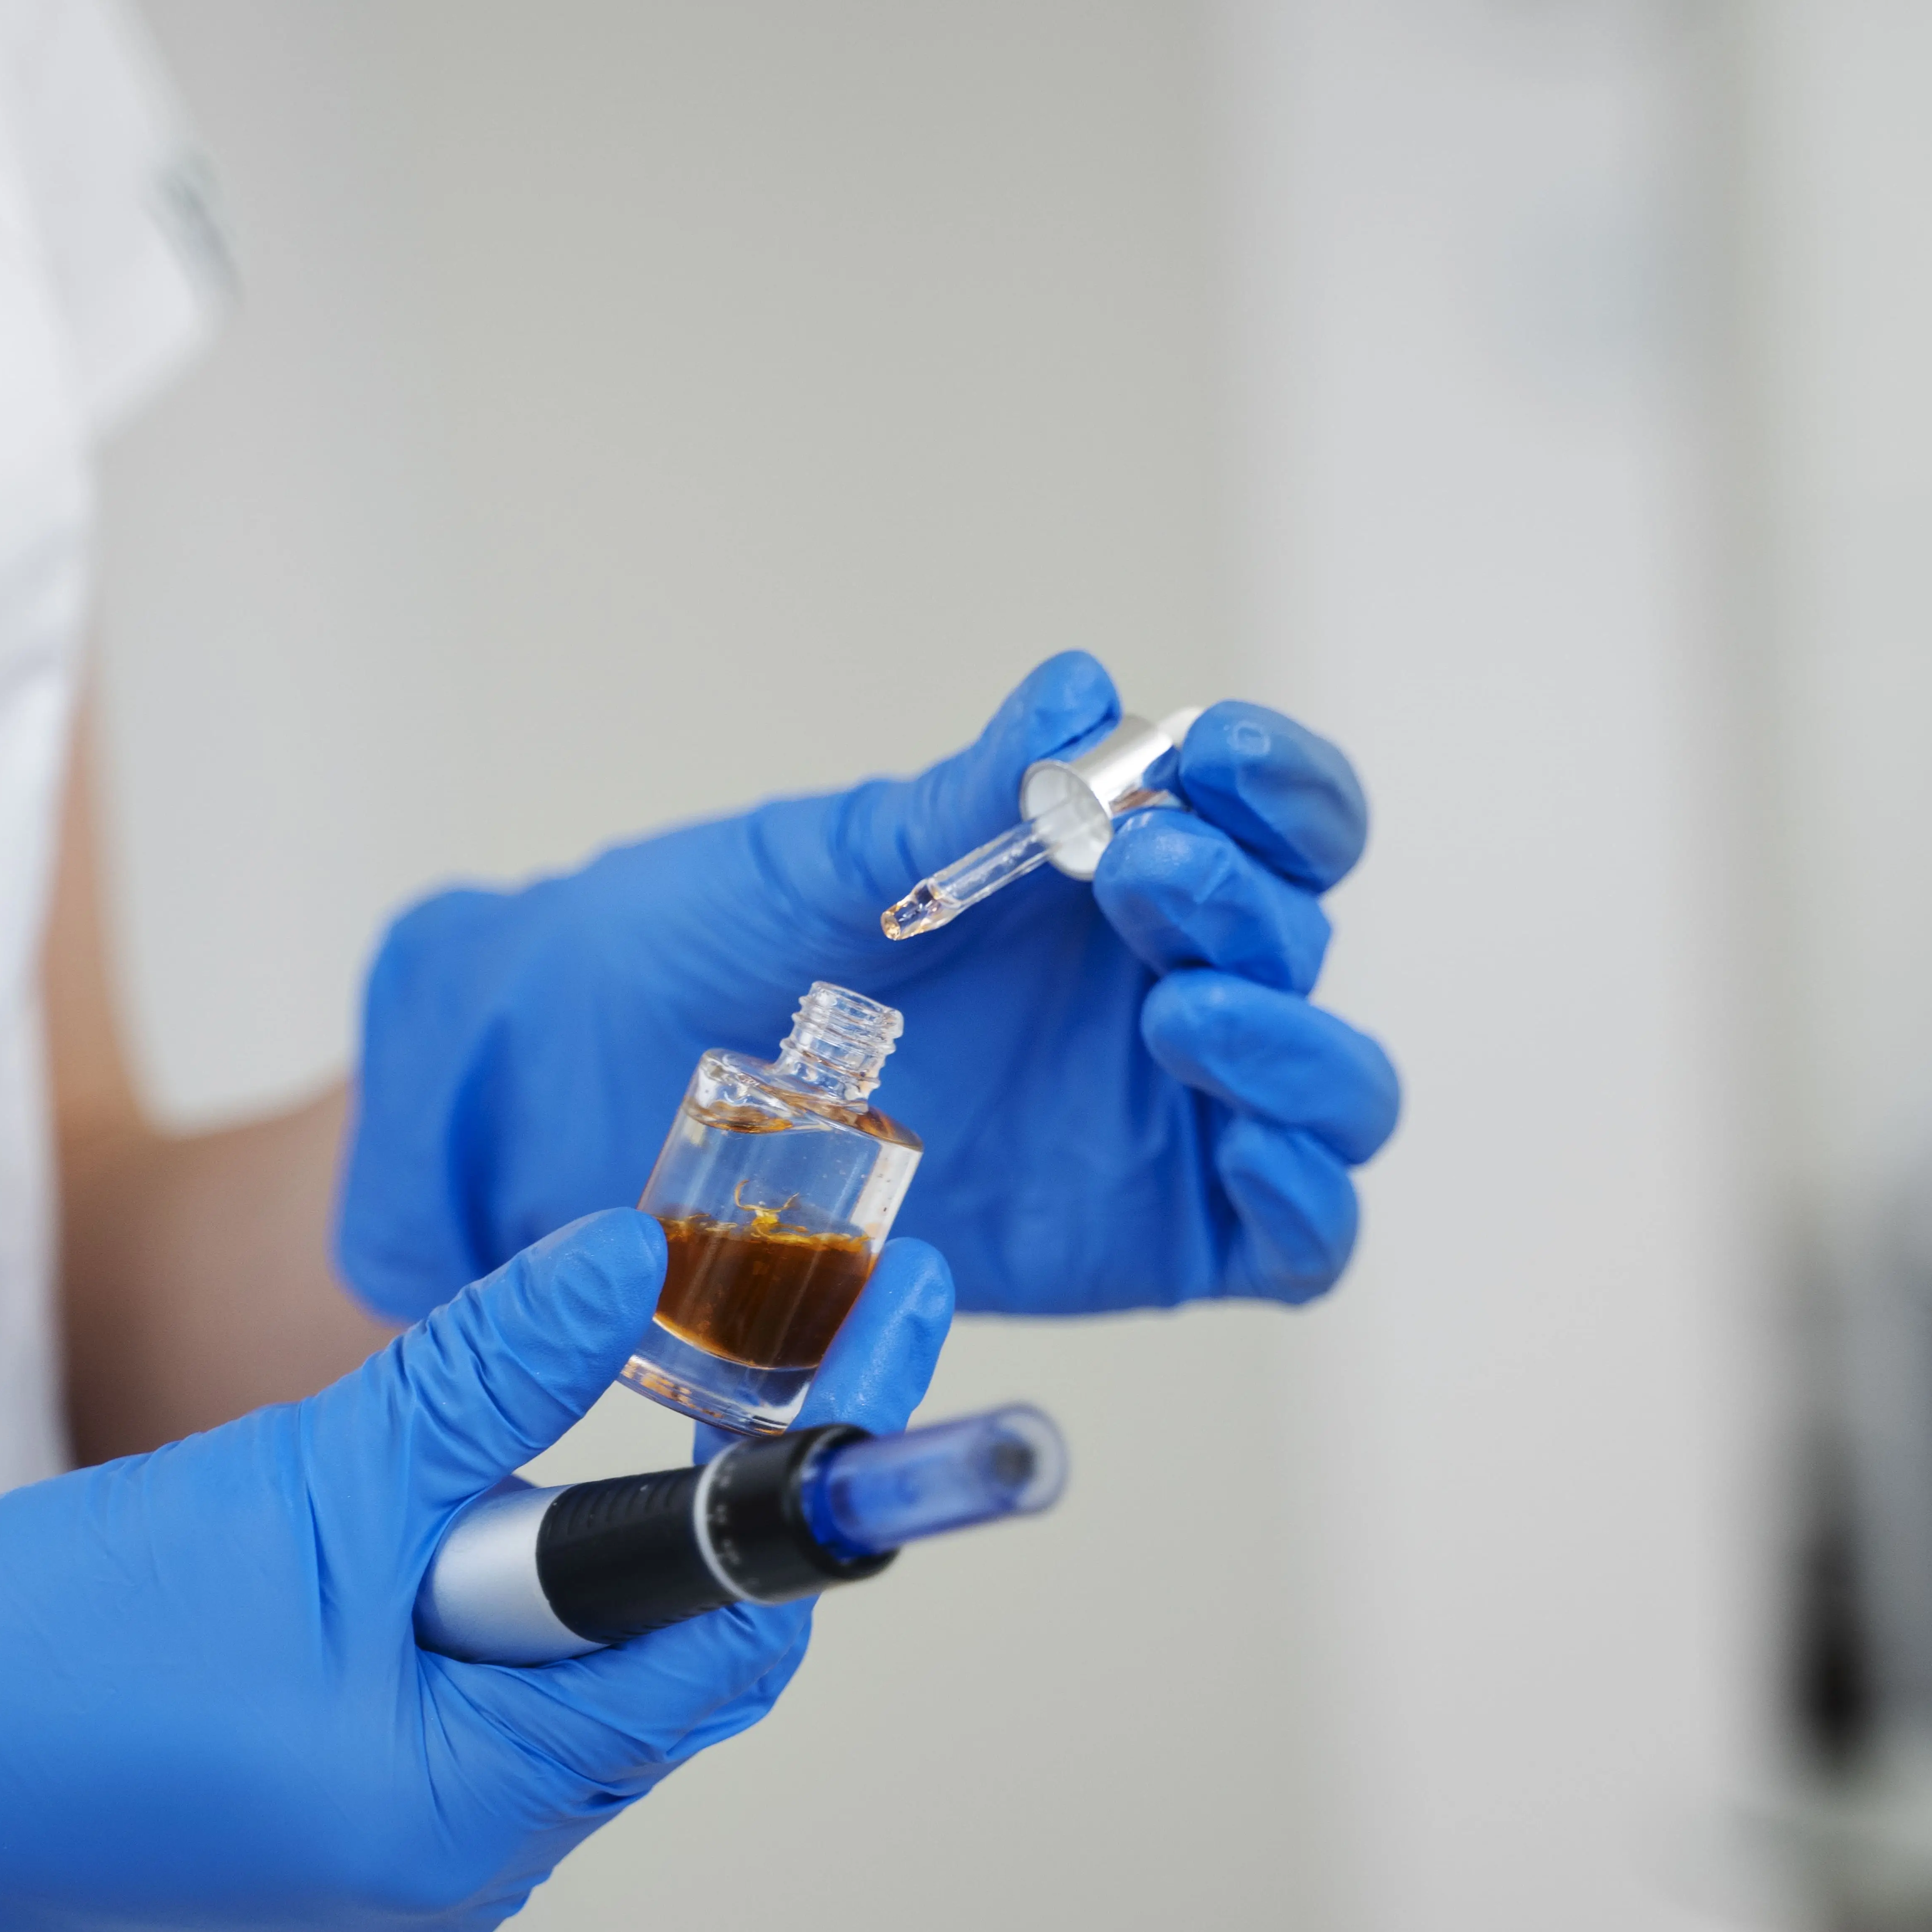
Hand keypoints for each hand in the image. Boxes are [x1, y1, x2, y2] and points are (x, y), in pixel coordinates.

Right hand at [0, 1212, 951, 1931]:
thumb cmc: (52, 1653)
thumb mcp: (302, 1482)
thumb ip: (483, 1377)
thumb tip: (629, 1260)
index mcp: (477, 1809)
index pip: (729, 1638)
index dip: (822, 1476)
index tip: (890, 1325)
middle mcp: (469, 1853)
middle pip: (671, 1658)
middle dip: (721, 1490)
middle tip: (793, 1315)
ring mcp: (408, 1840)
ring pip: (578, 1666)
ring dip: (596, 1532)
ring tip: (613, 1381)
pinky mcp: (349, 1804)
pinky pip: (487, 1685)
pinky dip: (504, 1581)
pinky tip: (477, 1490)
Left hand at [336, 651, 1400, 1321]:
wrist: (602, 1085)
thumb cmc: (725, 948)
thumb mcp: (838, 858)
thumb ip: (966, 794)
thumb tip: (1077, 690)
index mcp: (1122, 873)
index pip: (1273, 817)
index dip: (1281, 782)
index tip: (1222, 753)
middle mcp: (1165, 990)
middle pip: (1294, 946)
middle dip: (1246, 902)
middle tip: (1144, 874)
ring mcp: (1165, 1122)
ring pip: (1329, 1095)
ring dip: (1291, 1048)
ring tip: (1185, 1012)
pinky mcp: (1148, 1241)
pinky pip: (1289, 1239)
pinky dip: (1303, 1199)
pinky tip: (1256, 1160)